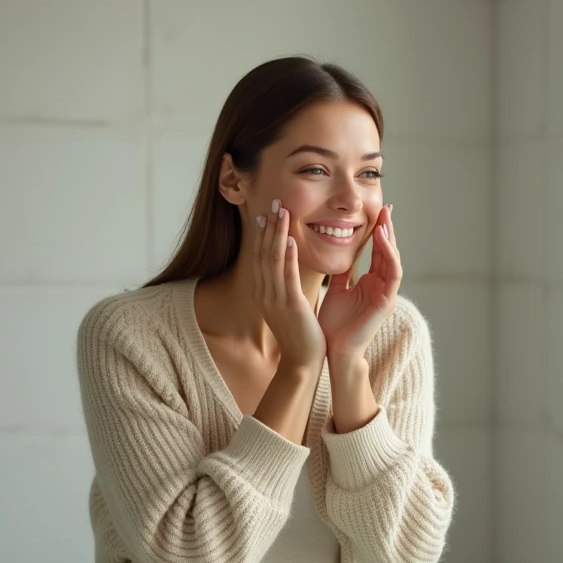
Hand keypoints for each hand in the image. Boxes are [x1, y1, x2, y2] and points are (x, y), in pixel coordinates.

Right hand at [253, 200, 326, 370]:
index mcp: (263, 292)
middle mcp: (264, 293)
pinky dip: (287, 257)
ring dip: (277, 234)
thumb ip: (285, 286)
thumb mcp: (288, 305)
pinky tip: (290, 240)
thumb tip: (288, 269)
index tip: (266, 213)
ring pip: (272, 260)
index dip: (263, 233)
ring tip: (281, 212)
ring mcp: (275, 299)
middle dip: (268, 226)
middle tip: (273, 201)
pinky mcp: (289, 306)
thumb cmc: (299, 333)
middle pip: (263, 252)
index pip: (260, 256)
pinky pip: (286, 276)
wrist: (302, 361)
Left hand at [318, 204, 401, 361]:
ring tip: (385, 219)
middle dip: (388, 230)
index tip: (374, 212)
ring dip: (390, 239)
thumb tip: (338, 249)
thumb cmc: (333, 324)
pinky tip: (381, 240)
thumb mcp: (337, 289)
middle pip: (389, 252)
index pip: (377, 252)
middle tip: (386, 207)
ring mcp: (387, 294)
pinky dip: (388, 255)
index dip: (377, 232)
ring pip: (394, 260)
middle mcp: (382, 287)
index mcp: (371, 283)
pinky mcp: (387, 301)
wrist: (334, 349)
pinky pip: (393, 273)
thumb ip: (343, 271)